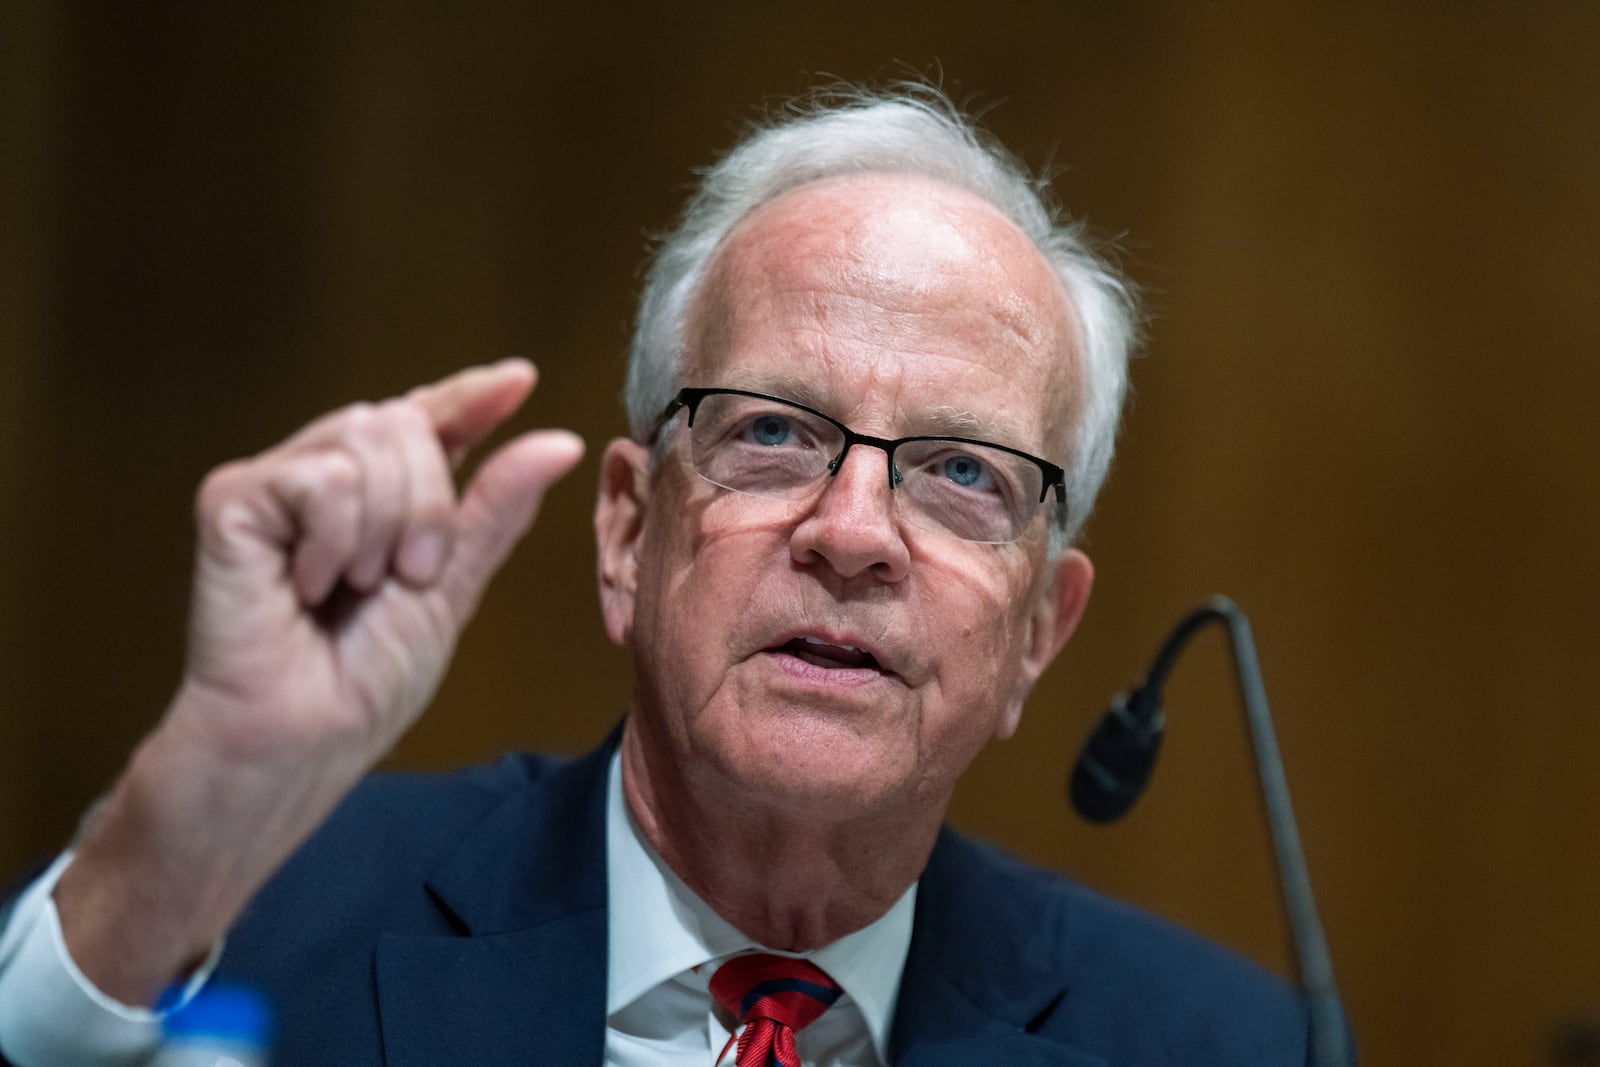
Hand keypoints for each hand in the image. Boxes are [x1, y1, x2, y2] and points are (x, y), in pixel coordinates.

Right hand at [55, 359, 583, 1005]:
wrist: (303, 737)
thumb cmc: (364, 679)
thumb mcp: (452, 587)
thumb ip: (494, 510)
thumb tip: (559, 440)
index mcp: (383, 496)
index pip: (430, 420)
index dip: (471, 395)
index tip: (520, 380)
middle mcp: (327, 475)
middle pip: (405, 424)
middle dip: (430, 508)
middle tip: (405, 577)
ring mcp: (277, 482)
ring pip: (368, 438)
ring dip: (386, 529)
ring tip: (351, 589)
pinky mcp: (232, 499)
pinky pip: (321, 476)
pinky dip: (334, 538)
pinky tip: (307, 586)